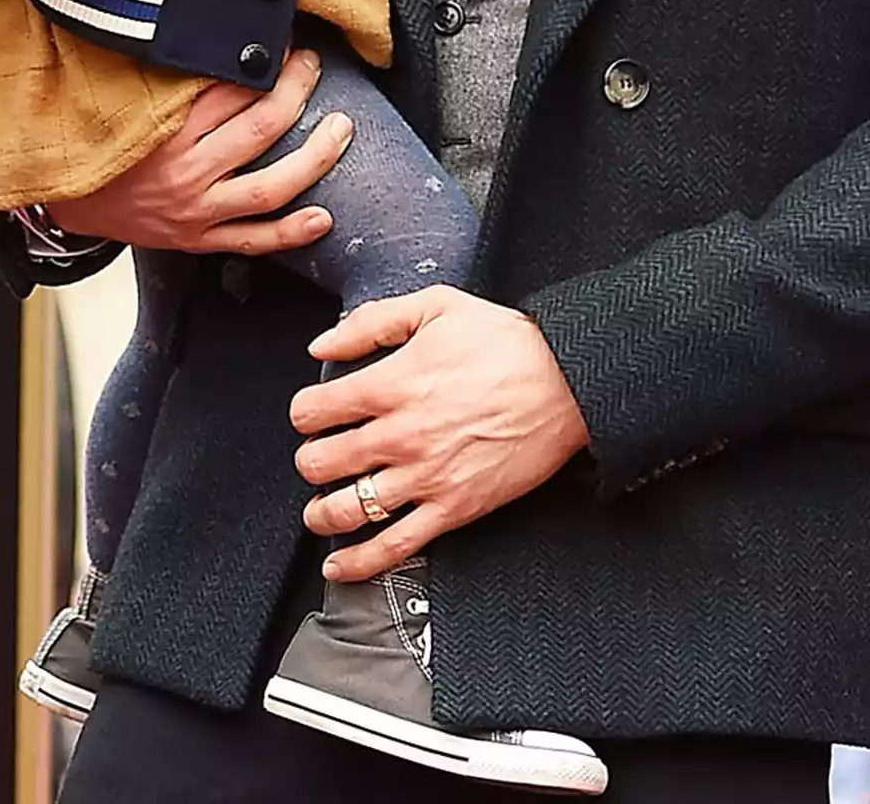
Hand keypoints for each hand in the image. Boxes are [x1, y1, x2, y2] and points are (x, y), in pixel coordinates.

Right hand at [48, 48, 352, 252]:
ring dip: (314, 159)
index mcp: (166, 129)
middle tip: (314, 67)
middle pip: (260, 128)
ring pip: (268, 188)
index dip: (267, 62)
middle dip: (297, 92)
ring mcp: (196, 210)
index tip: (287, 42)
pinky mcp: (199, 240)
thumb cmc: (106, 142)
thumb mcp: (129, 101)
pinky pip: (253, 240)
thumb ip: (174, 77)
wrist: (69, 202)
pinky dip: (290, 232)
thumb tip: (218, 38)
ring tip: (341, 129)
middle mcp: (185, 171)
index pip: (231, 88)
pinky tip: (323, 217)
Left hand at [290, 286, 590, 581]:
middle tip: (318, 456)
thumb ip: (373, 322)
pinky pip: (393, 547)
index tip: (312, 414)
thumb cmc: (506, 342)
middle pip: (320, 463)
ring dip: (321, 512)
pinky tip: (338, 563)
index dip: (304, 413)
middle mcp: (401, 435)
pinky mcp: (452, 509)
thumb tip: (322, 345)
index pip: (314, 411)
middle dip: (310, 460)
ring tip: (319, 508)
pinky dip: (357, 562)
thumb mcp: (437, 306)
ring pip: (347, 509)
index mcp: (392, 384)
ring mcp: (425, 477)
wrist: (565, 382)